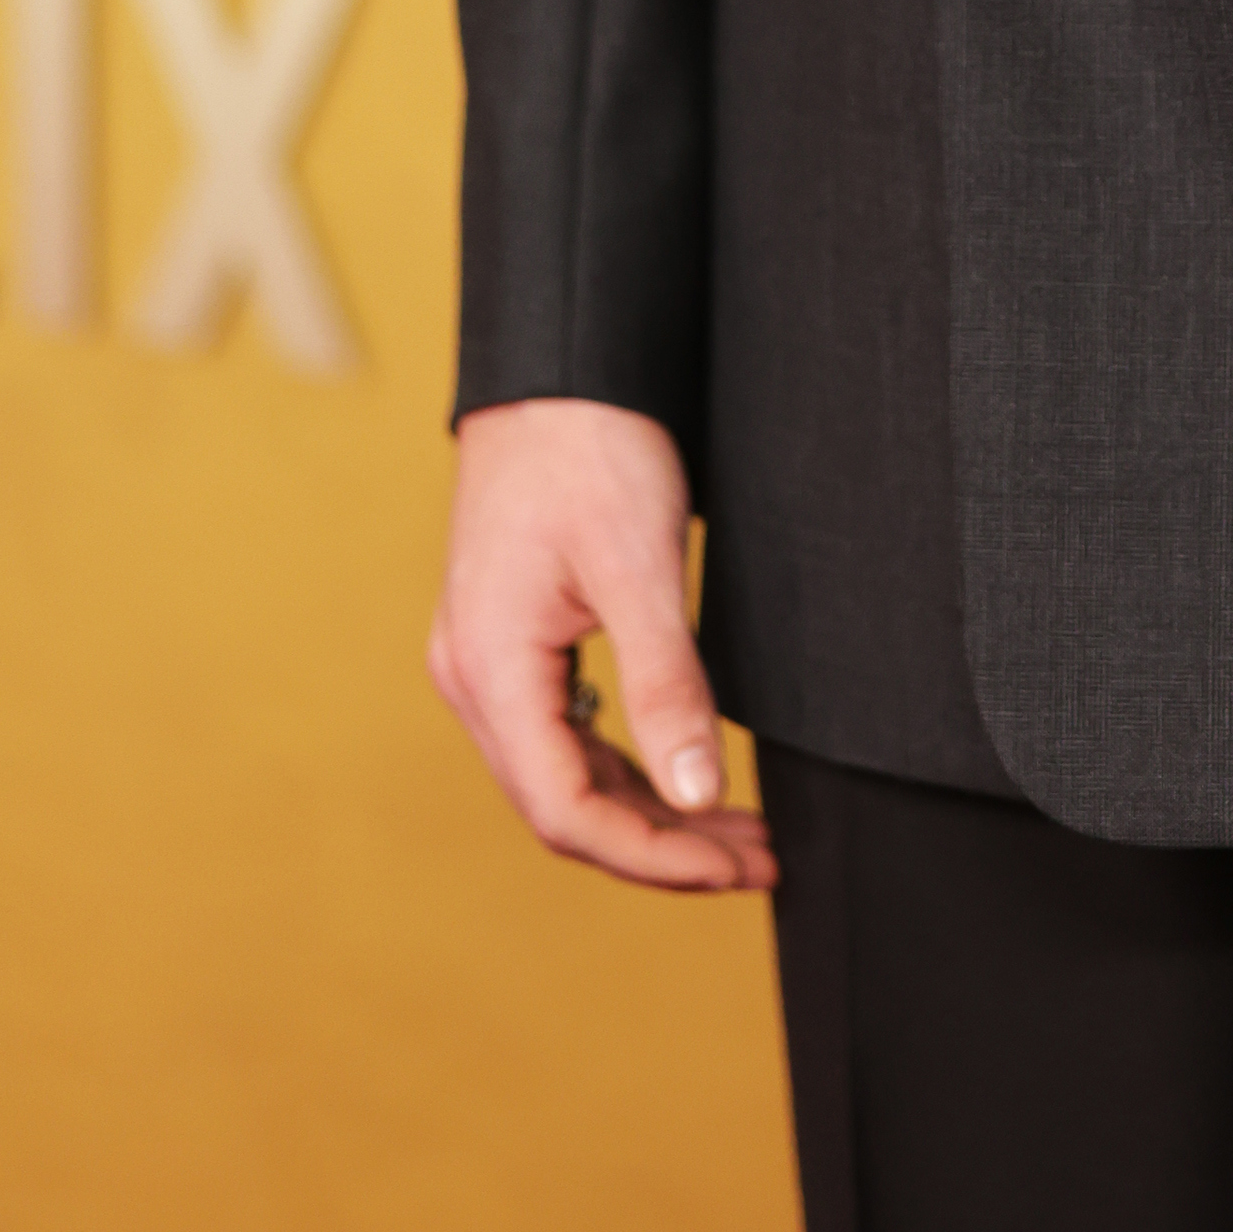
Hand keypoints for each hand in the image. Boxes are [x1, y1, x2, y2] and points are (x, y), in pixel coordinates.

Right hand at [428, 398, 777, 895]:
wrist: (554, 364)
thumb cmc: (589, 446)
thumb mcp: (639, 566)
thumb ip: (666, 685)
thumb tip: (698, 795)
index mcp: (490, 669)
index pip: (566, 811)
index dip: (653, 856)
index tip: (735, 867)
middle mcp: (473, 676)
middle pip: (564, 806)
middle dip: (663, 845)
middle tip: (758, 859)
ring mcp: (485, 659)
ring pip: (565, 774)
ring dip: (648, 811)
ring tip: (739, 832)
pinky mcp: (510, 637)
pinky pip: (564, 732)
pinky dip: (625, 765)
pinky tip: (681, 775)